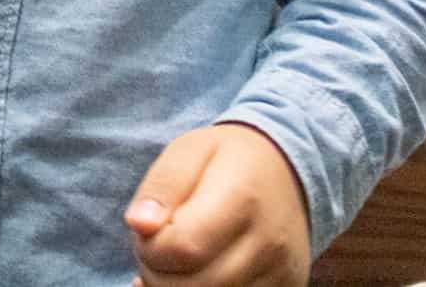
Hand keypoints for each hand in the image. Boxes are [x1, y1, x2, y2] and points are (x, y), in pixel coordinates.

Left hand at [126, 123, 310, 285]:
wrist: (287, 172)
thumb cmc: (227, 160)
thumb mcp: (187, 151)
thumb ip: (161, 187)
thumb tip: (139, 225)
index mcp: (242, 197)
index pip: (183, 246)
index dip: (150, 246)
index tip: (147, 230)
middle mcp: (269, 242)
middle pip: (196, 286)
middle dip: (158, 273)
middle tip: (156, 247)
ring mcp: (282, 273)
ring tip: (175, 259)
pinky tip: (192, 277)